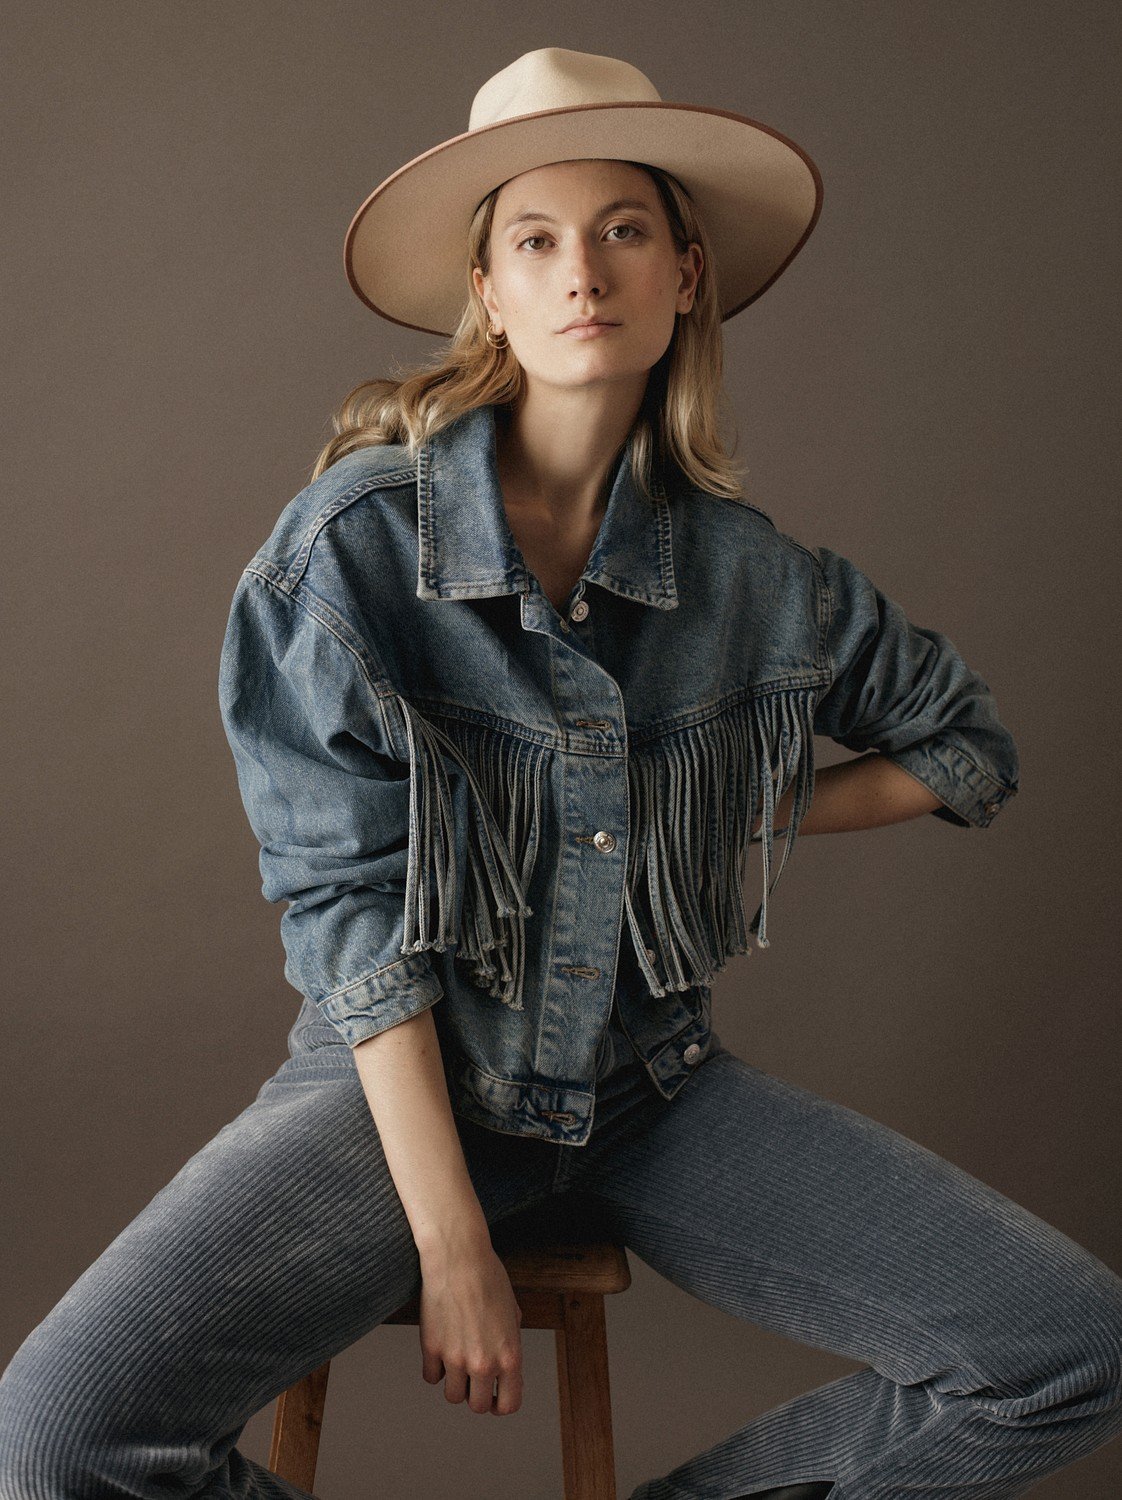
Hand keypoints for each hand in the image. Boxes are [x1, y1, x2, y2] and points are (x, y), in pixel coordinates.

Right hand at [418, 1243, 523, 1414]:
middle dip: (477, 1395)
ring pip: (452, 1396)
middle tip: (473, 1381)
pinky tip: (440, 1352)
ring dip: (455, 1384)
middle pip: (477, 1406)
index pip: (509, 1404)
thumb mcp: (513, 1312)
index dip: (501, 1404)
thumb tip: (505, 1365)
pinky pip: (431, 1377)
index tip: (495, 1398)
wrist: (459, 1258)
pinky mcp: (432, 1349)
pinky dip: (435, 1369)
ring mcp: (455, 1358)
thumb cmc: (488, 1277)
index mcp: (510, 1355)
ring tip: (456, 1364)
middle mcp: (484, 1363)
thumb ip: (510, 1343)